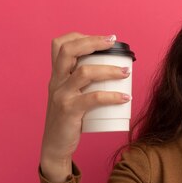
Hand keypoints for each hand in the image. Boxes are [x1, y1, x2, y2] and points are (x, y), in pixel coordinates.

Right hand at [40, 32, 131, 163]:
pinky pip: (93, 98)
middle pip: (69, 51)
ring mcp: (61, 95)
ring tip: (126, 72)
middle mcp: (56, 82)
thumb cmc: (67, 120)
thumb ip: (80, 84)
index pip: (59, 45)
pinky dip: (112, 97)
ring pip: (84, 72)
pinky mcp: (69, 111)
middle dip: (93, 42)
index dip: (80, 36)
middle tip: (113, 42)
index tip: (102, 39)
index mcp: (56, 76)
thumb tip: (109, 71)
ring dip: (109, 69)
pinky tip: (125, 98)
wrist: (55, 146)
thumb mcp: (68, 96)